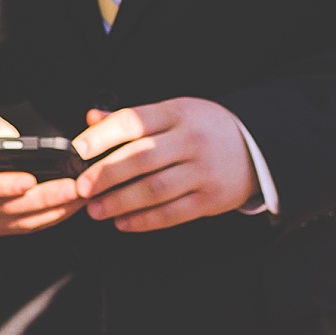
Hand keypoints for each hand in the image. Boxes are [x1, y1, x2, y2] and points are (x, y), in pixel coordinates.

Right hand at [0, 109, 88, 237]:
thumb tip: (14, 140)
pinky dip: (51, 218)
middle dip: (45, 198)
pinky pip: (27, 226)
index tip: (30, 179)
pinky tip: (69, 206)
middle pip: (10, 207)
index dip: (6, 185)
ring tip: (80, 196)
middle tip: (73, 188)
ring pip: (23, 220)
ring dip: (54, 210)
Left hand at [79, 100, 255, 231]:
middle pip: (141, 158)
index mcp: (178, 113)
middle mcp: (191, 141)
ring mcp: (203, 171)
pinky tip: (124, 223)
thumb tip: (91, 119)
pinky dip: (145, 221)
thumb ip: (134, 119)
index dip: (101, 136)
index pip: (133, 121)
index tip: (79, 149)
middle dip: (106, 175)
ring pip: (155, 189)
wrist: (256, 148)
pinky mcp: (211, 199)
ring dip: (120, 202)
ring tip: (97, 209)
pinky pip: (173, 213)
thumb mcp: (174, 112)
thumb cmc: (206, 128)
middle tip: (82, 187)